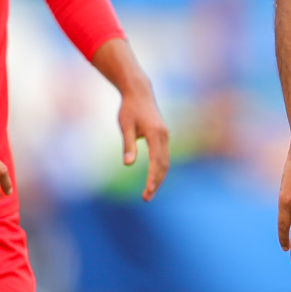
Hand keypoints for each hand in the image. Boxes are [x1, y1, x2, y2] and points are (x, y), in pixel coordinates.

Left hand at [118, 79, 169, 200]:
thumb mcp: (124, 126)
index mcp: (155, 134)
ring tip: (149, 192)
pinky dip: (159, 169)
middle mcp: (164, 136)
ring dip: (159, 178)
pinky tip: (153, 178)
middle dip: (156, 183)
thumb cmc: (129, 109)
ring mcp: (165, 136)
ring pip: (165, 162)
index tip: (147, 191)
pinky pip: (164, 157)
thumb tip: (128, 165)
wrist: (139, 93)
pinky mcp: (163, 137)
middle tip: (146, 198)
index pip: (156, 161)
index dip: (152, 177)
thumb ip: (128, 145)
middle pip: (164, 165)